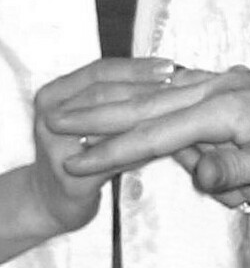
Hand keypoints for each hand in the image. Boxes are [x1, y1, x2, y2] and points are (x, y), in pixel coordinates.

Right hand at [32, 57, 173, 233]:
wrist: (50, 201)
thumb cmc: (80, 153)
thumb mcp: (88, 117)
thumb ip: (117, 94)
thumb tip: (167, 74)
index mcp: (53, 94)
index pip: (100, 71)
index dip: (136, 67)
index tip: (169, 65)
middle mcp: (49, 118)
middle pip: (105, 94)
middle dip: (148, 87)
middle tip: (182, 85)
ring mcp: (56, 150)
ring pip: (114, 126)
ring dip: (151, 116)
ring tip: (181, 110)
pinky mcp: (73, 181)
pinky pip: (119, 160)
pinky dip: (147, 150)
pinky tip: (172, 144)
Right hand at [49, 67, 249, 208]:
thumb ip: (234, 169)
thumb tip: (197, 172)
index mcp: (224, 108)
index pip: (157, 132)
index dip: (115, 148)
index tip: (79, 159)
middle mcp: (216, 86)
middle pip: (147, 101)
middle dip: (102, 114)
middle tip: (62, 120)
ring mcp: (221, 79)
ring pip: (164, 95)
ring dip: (142, 116)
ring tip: (147, 139)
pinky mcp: (227, 81)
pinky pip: (184, 89)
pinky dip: (163, 100)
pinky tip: (160, 113)